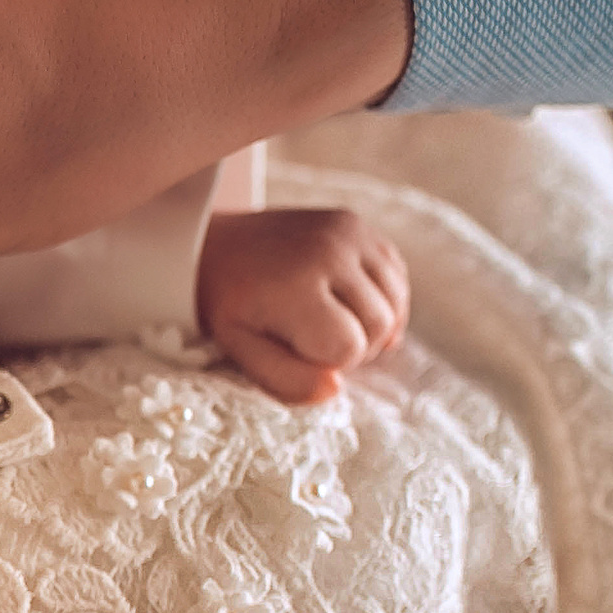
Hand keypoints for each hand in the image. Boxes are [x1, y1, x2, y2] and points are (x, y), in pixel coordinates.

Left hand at [199, 207, 409, 402]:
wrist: (217, 245)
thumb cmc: (230, 305)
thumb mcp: (242, 350)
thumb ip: (285, 380)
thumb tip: (335, 387)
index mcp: (295, 286)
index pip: (348, 348)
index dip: (327, 362)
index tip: (297, 349)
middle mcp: (330, 251)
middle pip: (378, 326)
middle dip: (353, 347)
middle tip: (313, 340)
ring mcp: (349, 232)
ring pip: (393, 304)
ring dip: (370, 326)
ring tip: (331, 322)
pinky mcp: (360, 226)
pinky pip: (395, 279)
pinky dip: (380, 301)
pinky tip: (348, 305)